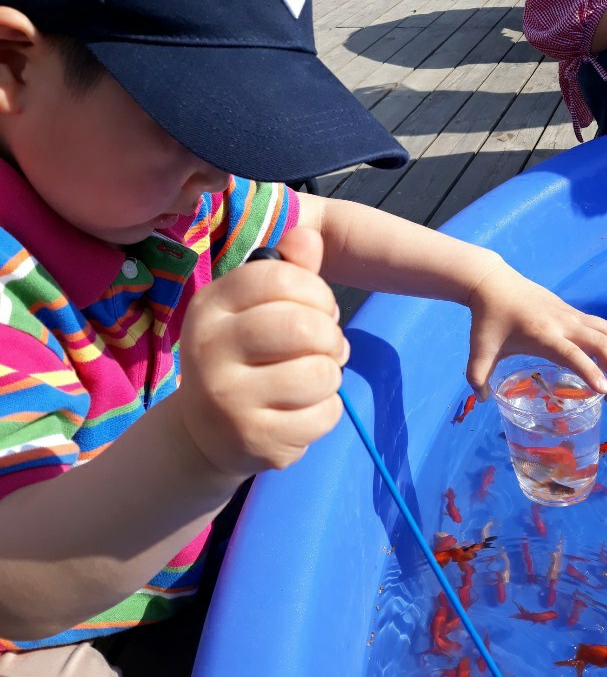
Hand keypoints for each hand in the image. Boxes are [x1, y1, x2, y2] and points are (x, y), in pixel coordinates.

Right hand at [174, 226, 347, 476]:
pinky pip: (324, 415)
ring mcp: (229, 400)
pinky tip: (303, 410)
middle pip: (304, 326)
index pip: (280, 277)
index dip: (316, 291)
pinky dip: (327, 410)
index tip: (317, 308)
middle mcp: (209, 350)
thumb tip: (309, 237)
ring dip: (331, 374)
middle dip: (330, 336)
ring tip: (313, 378)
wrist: (205, 432)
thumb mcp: (255, 308)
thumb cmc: (244, 355)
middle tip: (325, 347)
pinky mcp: (255, 439)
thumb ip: (288, 269)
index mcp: (209, 306)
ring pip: (320, 372)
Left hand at [465, 260, 606, 399]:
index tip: (605, 390)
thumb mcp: (479, 351)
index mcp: (541, 335)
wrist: (493, 283)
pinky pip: (598, 324)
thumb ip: (477, 377)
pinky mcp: (570, 310)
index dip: (590, 371)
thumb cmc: (487, 319)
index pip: (572, 354)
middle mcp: (561, 323)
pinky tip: (603, 356)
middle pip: (600, 342)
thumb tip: (484, 399)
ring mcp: (568, 314)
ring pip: (604, 330)